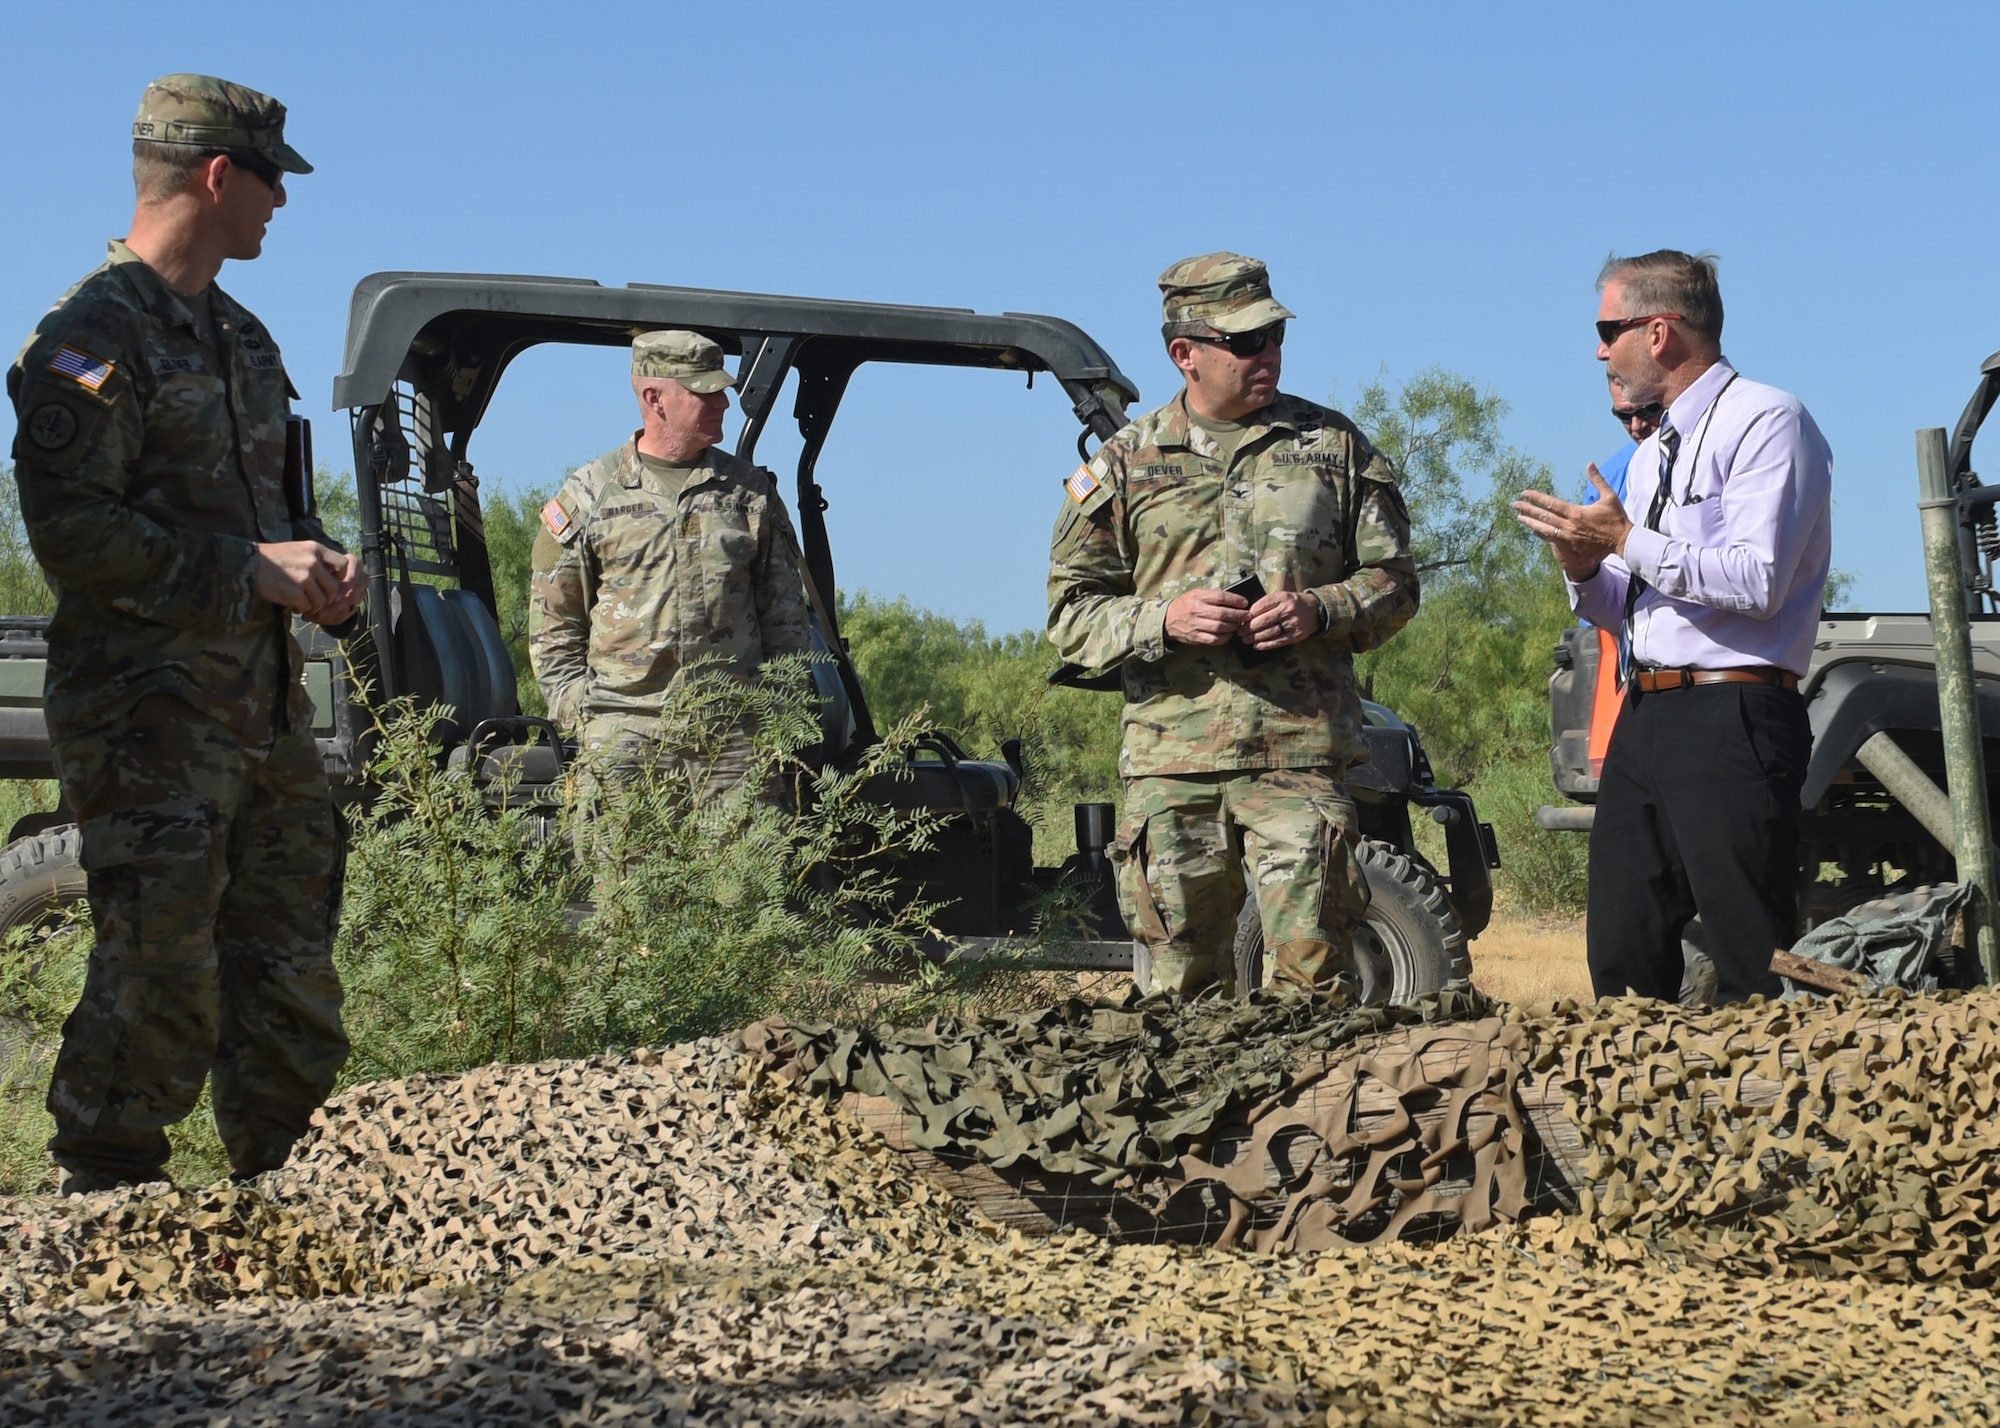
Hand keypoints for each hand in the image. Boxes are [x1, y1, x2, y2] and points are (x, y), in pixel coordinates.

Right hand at [255, 542, 362, 623]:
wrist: (247, 563)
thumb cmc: (274, 557)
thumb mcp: (299, 549)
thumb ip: (318, 560)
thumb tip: (336, 576)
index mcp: (316, 549)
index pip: (343, 565)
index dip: (340, 578)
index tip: (330, 584)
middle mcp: (313, 562)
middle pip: (334, 588)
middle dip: (328, 598)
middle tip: (317, 601)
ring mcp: (304, 578)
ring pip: (322, 600)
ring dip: (315, 606)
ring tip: (304, 604)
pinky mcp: (293, 593)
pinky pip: (308, 607)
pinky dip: (303, 610)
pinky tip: (295, 606)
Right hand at [1165, 588, 1249, 644]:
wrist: (1167, 620)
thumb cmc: (1186, 604)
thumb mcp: (1196, 594)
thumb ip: (1213, 596)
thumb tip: (1235, 600)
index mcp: (1197, 596)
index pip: (1220, 597)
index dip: (1235, 600)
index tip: (1245, 603)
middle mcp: (1196, 610)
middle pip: (1222, 614)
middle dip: (1238, 615)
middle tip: (1247, 616)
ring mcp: (1195, 625)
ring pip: (1219, 627)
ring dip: (1233, 627)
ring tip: (1239, 624)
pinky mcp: (1196, 637)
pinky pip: (1214, 639)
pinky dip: (1224, 638)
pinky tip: (1229, 634)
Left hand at [1243, 590, 1320, 649]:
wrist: (1315, 610)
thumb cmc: (1293, 603)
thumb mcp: (1282, 596)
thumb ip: (1267, 603)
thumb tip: (1247, 615)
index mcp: (1282, 597)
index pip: (1260, 606)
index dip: (1248, 615)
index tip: (1240, 620)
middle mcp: (1288, 610)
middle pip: (1263, 621)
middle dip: (1248, 628)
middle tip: (1240, 632)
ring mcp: (1293, 623)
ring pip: (1269, 632)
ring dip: (1255, 638)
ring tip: (1246, 640)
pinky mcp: (1296, 635)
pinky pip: (1278, 642)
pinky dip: (1266, 645)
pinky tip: (1257, 646)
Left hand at [1512, 466, 1633, 579]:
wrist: (1623, 541)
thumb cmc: (1616, 519)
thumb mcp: (1609, 496)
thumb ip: (1597, 480)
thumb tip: (1590, 464)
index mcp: (1576, 513)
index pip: (1551, 503)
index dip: (1536, 498)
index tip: (1525, 493)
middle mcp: (1569, 526)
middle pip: (1544, 516)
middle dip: (1528, 510)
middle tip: (1515, 505)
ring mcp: (1568, 538)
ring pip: (1544, 529)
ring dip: (1531, 523)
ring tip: (1519, 518)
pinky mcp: (1570, 547)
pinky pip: (1551, 540)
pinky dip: (1541, 534)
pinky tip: (1534, 530)